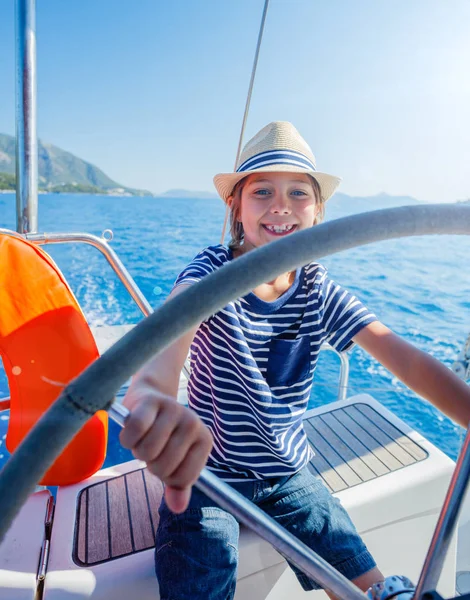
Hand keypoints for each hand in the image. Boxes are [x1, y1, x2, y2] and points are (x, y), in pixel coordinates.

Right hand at [119, 384, 212, 512]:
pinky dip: (126, 438)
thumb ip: (178, 485)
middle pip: (162, 467)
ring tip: (144, 438)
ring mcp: (174, 410)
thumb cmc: (163, 434)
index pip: (182, 479)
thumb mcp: (175, 459)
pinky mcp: (152, 401)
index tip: (165, 461)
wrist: (149, 398)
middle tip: (152, 447)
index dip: (167, 477)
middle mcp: (193, 424)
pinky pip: (135, 431)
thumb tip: (178, 508)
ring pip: (147, 452)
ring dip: (137, 450)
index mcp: (204, 441)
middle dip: (150, 463)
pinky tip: (131, 430)